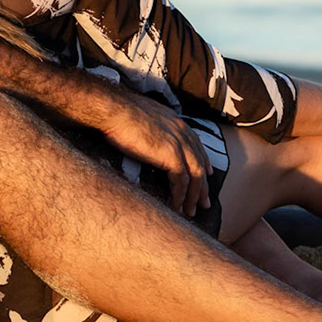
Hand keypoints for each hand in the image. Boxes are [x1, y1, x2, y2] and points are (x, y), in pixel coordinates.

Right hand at [101, 91, 211, 216]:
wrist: (113, 110)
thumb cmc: (119, 113)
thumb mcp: (143, 118)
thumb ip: (152, 129)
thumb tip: (146, 138)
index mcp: (176, 122)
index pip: (196, 145)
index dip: (203, 162)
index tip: (207, 175)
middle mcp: (182, 132)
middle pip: (200, 163)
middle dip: (203, 186)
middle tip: (204, 203)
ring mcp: (179, 143)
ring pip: (195, 175)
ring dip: (193, 196)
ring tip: (190, 212)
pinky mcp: (171, 155)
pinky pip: (181, 181)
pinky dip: (179, 196)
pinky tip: (175, 207)